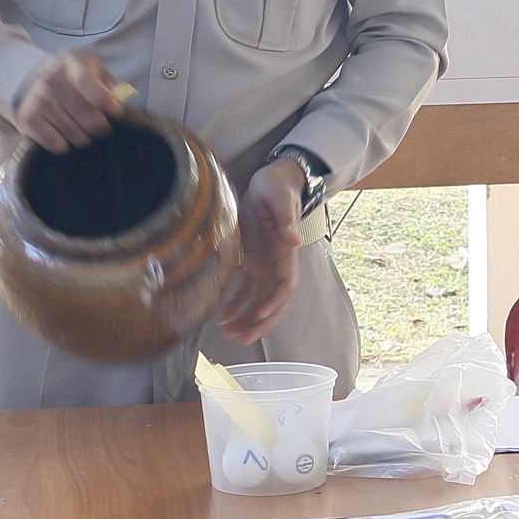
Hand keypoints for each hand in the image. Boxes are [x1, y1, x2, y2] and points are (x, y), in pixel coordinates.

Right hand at [16, 50, 126, 149]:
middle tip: (102, 128)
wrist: (41, 80)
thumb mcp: (98, 73)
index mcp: (72, 62)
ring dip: (83, 137)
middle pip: (85, 113)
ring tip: (81, 128)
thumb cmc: (78, 79)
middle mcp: (51, 77)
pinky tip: (64, 134)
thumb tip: (121, 100)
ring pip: (74, 133)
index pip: (84, 80)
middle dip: (100, 126)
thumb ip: (112, 86)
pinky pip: (57, 144)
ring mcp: (37, 97)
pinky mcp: (27, 117)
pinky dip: (65, 145)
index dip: (102, 98)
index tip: (117, 112)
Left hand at [217, 158, 305, 341]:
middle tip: (242, 338)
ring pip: (258, 300)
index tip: (261, 314)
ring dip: (246, 319)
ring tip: (229, 335)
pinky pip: (246, 289)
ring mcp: (265, 264)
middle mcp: (277, 263)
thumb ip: (285, 218)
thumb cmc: (277, 186)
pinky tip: (223, 316)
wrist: (271, 179)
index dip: (275, 302)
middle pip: (273, 301)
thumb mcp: (280, 198)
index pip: (285, 284)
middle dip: (260, 322)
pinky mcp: (252, 261)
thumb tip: (294, 239)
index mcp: (286, 251)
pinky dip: (236, 304)